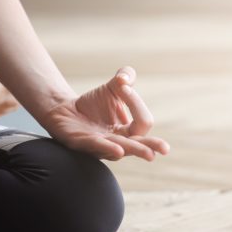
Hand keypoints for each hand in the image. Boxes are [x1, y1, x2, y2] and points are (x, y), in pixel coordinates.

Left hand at [39, 66, 169, 160]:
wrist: (66, 110)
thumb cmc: (94, 104)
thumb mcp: (113, 87)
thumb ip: (125, 76)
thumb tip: (126, 78)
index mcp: (129, 132)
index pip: (142, 121)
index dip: (136, 102)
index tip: (123, 84)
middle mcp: (119, 142)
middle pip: (139, 145)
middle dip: (152, 146)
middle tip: (165, 148)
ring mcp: (101, 146)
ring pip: (122, 149)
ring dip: (135, 150)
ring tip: (150, 155)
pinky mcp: (82, 143)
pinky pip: (97, 147)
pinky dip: (108, 148)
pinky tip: (119, 150)